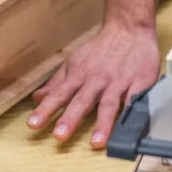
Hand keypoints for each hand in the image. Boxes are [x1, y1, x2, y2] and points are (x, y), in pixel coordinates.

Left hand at [27, 23, 159, 147]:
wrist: (128, 29)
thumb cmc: (100, 49)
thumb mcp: (74, 62)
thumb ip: (57, 82)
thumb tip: (37, 98)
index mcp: (79, 75)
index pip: (59, 95)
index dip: (46, 110)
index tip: (33, 124)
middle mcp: (96, 80)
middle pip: (81, 101)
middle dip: (70, 119)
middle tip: (59, 136)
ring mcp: (118, 82)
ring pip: (108, 104)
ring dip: (102, 124)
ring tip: (96, 143)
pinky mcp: (139, 83)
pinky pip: (134, 99)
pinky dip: (130, 111)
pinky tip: (128, 126)